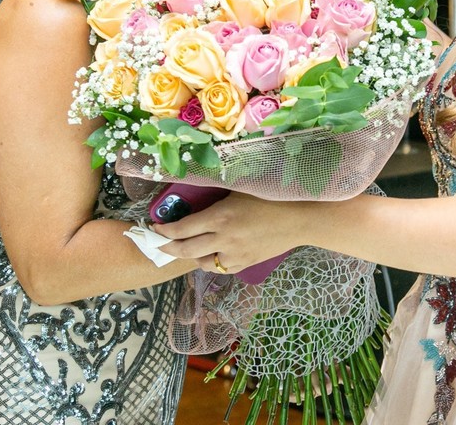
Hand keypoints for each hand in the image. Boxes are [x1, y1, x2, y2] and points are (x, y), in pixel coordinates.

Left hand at [151, 192, 311, 274]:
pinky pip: (221, 268)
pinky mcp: (246, 264)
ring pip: (202, 262)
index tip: (154, 228)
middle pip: (186, 249)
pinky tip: (210, 254)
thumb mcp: (242, 188)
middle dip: (167, 247)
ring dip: (190, 256)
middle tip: (157, 243)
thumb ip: (219, 193)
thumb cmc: (272, 197)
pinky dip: (211, 262)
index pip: (182, 229)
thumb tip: (196, 191)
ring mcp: (235, 255)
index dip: (164, 230)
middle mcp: (224, 239)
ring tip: (186, 248)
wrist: (301, 219)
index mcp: (220, 217)